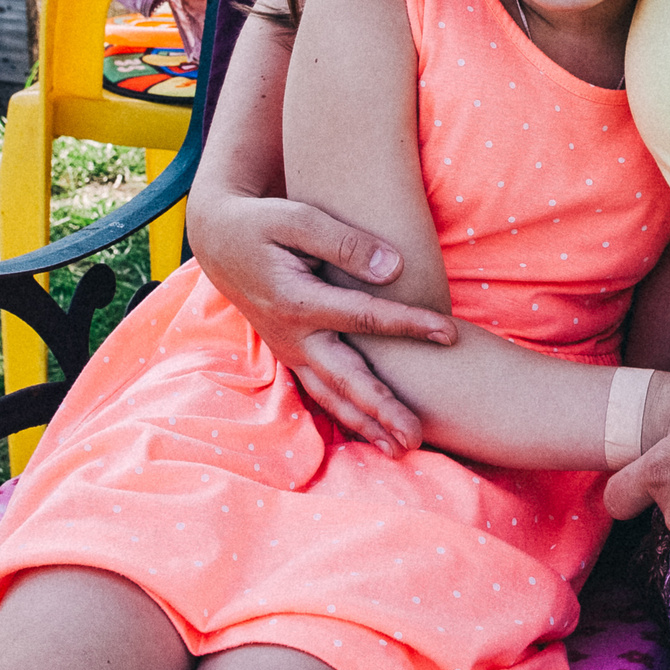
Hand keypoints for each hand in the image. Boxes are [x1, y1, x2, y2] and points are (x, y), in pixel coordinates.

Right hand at [185, 189, 455, 450]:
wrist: (219, 240)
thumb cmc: (263, 225)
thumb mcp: (297, 219)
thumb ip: (345, 244)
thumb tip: (394, 268)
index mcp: (297, 302)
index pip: (364, 317)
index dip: (409, 324)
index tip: (450, 334)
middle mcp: (293, 336)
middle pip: (345, 379)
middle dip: (382, 409)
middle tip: (415, 437)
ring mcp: (291, 351)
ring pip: (331, 396)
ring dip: (366, 425)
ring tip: (401, 450)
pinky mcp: (293, 355)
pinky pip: (321, 392)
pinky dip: (346, 416)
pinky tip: (373, 434)